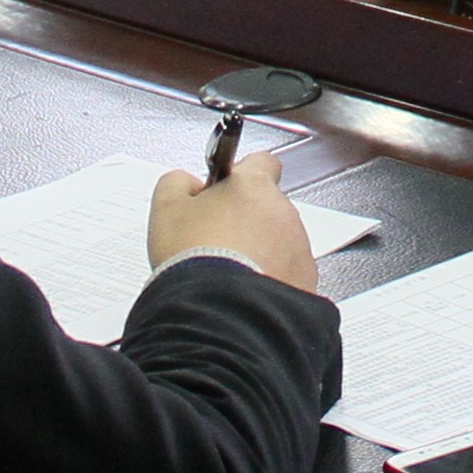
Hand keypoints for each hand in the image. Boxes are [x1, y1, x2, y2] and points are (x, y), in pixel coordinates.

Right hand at [149, 152, 322, 291]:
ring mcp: (298, 246)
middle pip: (267, 205)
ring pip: (280, 240)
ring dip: (260, 250)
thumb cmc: (196, 258)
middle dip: (247, 218)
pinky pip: (289, 272)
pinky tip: (245, 289)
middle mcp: (283, 212)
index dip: (241, 174)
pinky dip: (271, 277)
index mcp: (253, 186)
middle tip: (217, 237)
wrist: (220, 310)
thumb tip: (185, 182)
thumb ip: (177, 183)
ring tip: (228, 269)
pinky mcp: (306, 279)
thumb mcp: (167, 208)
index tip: (225, 188)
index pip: (260, 161)